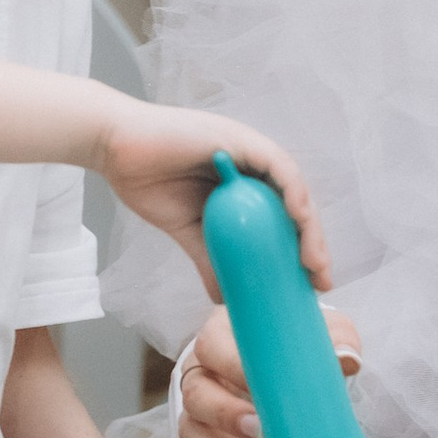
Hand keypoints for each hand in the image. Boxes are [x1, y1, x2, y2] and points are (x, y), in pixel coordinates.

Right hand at [95, 100, 329, 295]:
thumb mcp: (187, 231)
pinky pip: (277, 165)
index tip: (311, 285)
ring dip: (309, 224)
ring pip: (294, 189)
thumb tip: (223, 298)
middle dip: (313, 245)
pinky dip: (292, 190)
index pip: (283, 222)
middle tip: (321, 280)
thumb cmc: (148, 182)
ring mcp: (249, 152)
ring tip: (313, 260)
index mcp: (243, 189)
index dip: (301, 252)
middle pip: (296, 208)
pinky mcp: (240, 139)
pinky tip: (299, 216)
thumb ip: (208, 259)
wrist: (116, 151)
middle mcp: (252, 169)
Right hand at [177, 303, 363, 437]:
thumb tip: (346, 359)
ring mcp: (198, 410)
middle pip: (196, 393)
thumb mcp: (321, 335)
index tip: (264, 389)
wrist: (291, 373)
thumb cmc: (300, 349)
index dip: (232, 368)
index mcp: (223, 335)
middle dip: (226, 416)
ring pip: (194, 433)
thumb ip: (335, 340)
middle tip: (262, 432)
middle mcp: (201, 371)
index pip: (212, 346)